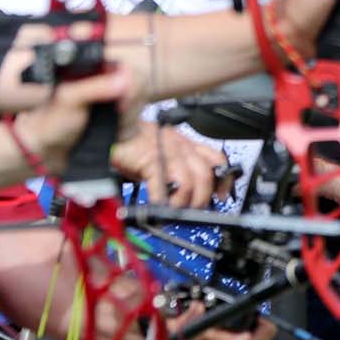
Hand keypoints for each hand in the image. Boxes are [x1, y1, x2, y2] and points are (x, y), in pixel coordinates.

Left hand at [16, 63, 134, 172]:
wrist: (45, 151)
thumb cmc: (51, 120)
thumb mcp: (70, 99)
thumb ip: (95, 87)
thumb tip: (124, 80)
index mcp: (96, 70)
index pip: (130, 68)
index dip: (132, 85)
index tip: (122, 102)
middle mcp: (109, 83)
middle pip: (140, 88)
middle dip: (128, 106)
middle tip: (113, 115)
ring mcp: (115, 103)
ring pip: (139, 107)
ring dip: (125, 121)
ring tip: (104, 127)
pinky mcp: (118, 120)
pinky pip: (135, 123)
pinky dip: (125, 131)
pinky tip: (110, 134)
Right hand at [112, 125, 228, 207]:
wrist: (116, 130)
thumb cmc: (137, 144)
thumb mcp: (167, 155)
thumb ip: (180, 169)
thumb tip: (189, 193)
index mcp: (188, 143)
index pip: (217, 160)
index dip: (223, 180)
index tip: (222, 196)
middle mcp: (182, 145)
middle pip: (205, 174)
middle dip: (202, 197)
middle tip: (193, 209)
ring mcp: (168, 151)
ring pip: (189, 180)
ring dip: (184, 201)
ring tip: (176, 209)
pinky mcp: (150, 159)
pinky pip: (162, 182)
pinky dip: (162, 198)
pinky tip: (158, 205)